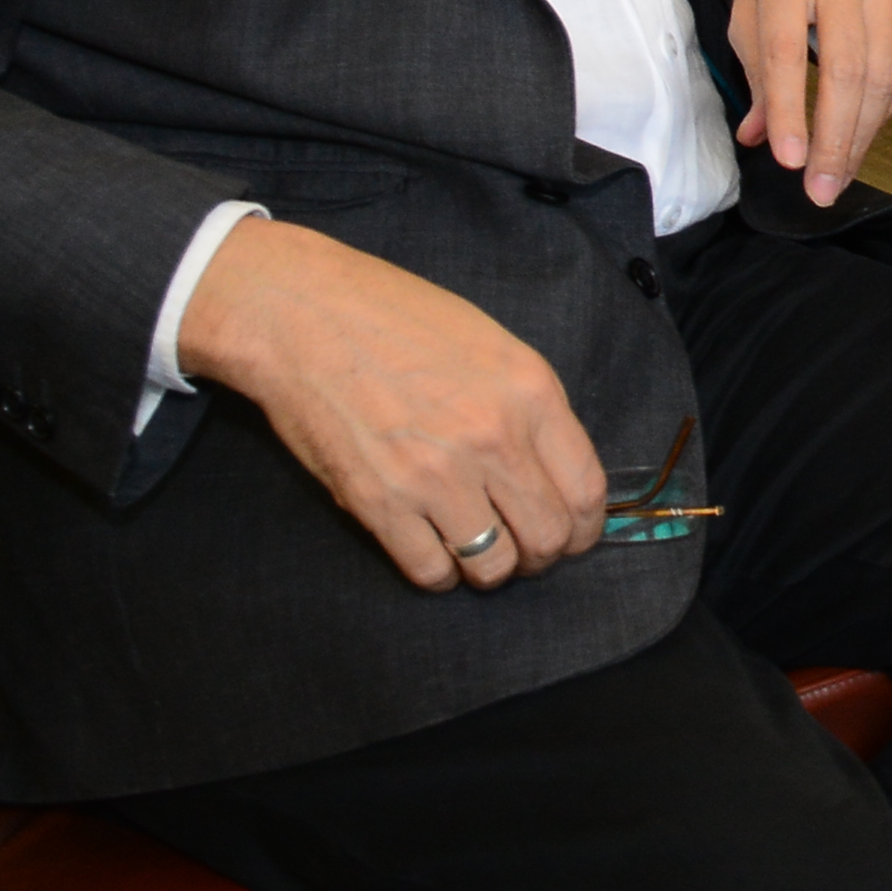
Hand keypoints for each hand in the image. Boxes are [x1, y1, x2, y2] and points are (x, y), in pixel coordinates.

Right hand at [175, 216, 606, 591]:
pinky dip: (439, 573)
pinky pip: (430, 571)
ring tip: (476, 548)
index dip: (584, 529)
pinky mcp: (379, 503)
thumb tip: (553, 473)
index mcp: (530, 392)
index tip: (573, 537)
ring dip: (490, 567)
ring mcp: (435, 475)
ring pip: (493, 566)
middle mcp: (492, 438)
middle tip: (523, 547)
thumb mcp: (492, 345)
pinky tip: (434, 550)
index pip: (586, 491)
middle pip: (547, 538)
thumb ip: (530, 409)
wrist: (305, 316)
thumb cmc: (397, 318)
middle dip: (542, 554)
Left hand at [729, 0, 891, 208]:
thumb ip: (753, 65)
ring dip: (863, 133)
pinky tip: (866, 131)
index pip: (786, 50)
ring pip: (883, 74)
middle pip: (846, 70)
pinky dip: (886, 107)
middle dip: (835, 140)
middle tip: (821, 189)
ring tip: (840, 173)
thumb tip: (759, 135)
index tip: (789, 161)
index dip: (789, 109)